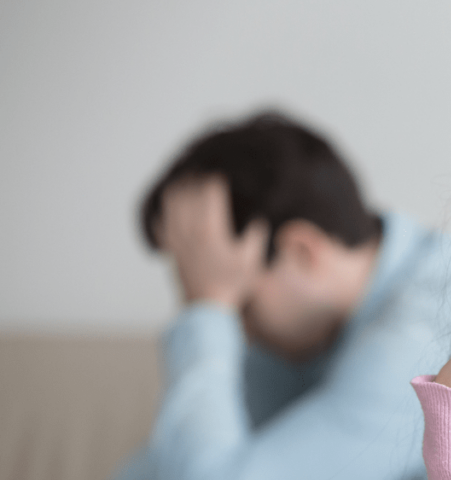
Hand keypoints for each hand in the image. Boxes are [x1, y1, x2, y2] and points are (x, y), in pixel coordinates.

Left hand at [155, 176, 267, 310]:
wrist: (206, 308)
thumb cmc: (233, 285)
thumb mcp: (252, 261)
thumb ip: (255, 237)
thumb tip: (259, 220)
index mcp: (211, 231)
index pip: (210, 197)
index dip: (214, 183)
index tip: (218, 174)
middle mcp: (191, 233)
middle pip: (189, 198)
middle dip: (194, 182)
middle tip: (199, 172)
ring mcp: (178, 243)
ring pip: (172, 211)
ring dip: (176, 194)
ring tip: (179, 182)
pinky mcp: (172, 254)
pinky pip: (162, 231)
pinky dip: (161, 218)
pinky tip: (162, 213)